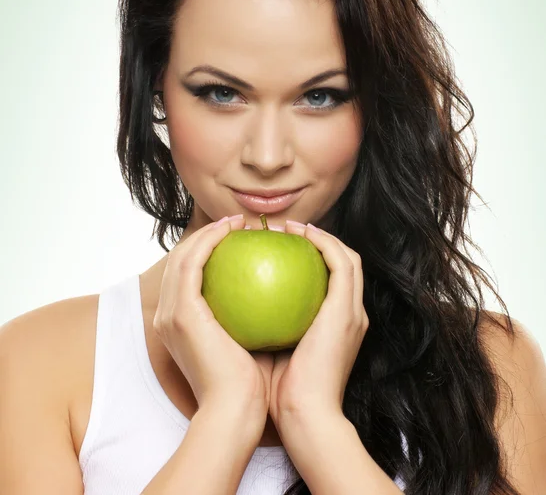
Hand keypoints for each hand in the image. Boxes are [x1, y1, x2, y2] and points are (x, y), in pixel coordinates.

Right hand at [153, 214, 273, 421]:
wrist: (237, 411)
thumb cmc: (247, 384)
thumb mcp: (245, 344)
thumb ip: (246, 318)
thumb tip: (270, 294)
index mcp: (178, 325)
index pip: (188, 277)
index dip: (207, 252)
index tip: (238, 240)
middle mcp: (166, 316)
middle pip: (180, 261)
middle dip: (205, 236)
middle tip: (236, 224)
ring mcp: (170, 313)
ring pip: (182, 255)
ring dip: (207, 232)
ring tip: (235, 222)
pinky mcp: (181, 312)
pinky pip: (193, 262)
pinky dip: (209, 240)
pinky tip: (233, 230)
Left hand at [268, 222, 368, 430]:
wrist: (304, 418)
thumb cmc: (283, 394)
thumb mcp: (274, 353)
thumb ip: (266, 327)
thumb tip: (238, 305)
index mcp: (337, 326)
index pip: (331, 282)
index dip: (312, 259)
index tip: (279, 247)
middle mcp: (351, 315)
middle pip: (344, 263)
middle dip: (319, 239)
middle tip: (284, 230)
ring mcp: (353, 312)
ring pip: (347, 256)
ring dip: (321, 235)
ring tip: (289, 227)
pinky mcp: (346, 310)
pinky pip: (338, 261)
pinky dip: (321, 242)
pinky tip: (295, 234)